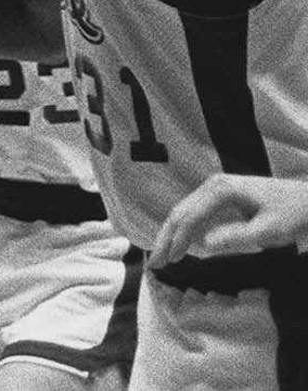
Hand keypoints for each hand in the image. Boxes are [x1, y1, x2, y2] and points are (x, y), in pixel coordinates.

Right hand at [150, 174, 307, 266]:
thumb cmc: (293, 214)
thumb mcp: (270, 230)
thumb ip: (237, 237)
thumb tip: (204, 245)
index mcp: (221, 190)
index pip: (189, 217)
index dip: (176, 241)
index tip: (168, 262)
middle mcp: (213, 184)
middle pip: (180, 211)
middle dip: (165, 238)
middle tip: (154, 263)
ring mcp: (216, 187)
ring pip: (184, 211)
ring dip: (171, 233)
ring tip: (162, 255)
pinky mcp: (222, 194)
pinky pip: (195, 211)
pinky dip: (184, 228)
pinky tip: (181, 242)